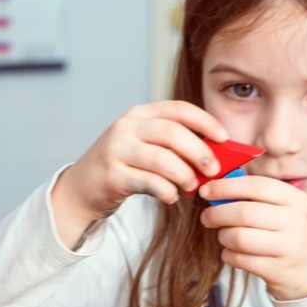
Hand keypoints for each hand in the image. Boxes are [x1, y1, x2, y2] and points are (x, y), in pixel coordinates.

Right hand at [51, 101, 227, 247]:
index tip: (225, 138)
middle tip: (213, 170)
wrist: (82, 188)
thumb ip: (174, 146)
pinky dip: (166, 191)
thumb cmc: (124, 167)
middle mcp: (126, 127)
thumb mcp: (145, 147)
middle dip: (199, 152)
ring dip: (184, 175)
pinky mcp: (111, 175)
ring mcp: (116, 150)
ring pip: (162, 159)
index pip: (178, 109)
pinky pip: (149, 183)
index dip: (205, 122)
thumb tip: (218, 156)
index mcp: (140, 114)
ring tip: (191, 187)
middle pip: (172, 133)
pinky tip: (170, 196)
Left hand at [198, 175, 306, 300]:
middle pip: (244, 212)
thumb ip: (258, 197)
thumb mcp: (288, 209)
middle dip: (217, 213)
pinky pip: (241, 260)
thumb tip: (217, 187)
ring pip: (239, 238)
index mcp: (296, 200)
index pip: (256, 186)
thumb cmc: (293, 234)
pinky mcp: (279, 271)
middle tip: (207, 217)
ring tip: (224, 236)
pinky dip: (229, 255)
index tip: (206, 191)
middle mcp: (296, 222)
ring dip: (223, 236)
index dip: (226, 187)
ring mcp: (289, 248)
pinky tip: (232, 253)